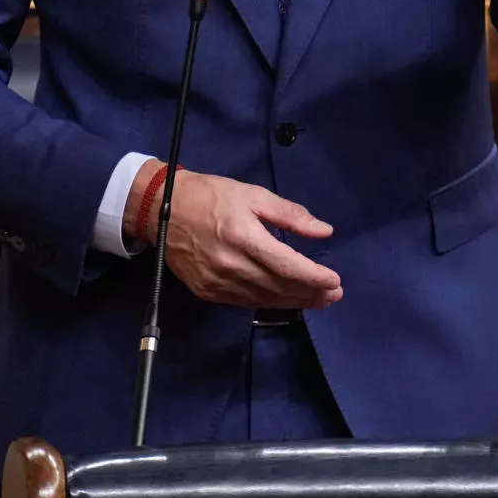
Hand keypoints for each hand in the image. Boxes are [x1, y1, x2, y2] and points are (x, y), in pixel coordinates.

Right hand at [134, 166, 341, 309]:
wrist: (162, 210)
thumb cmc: (211, 196)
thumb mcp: (253, 194)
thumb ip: (290, 214)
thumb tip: (323, 231)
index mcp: (244, 237)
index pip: (288, 266)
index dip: (315, 277)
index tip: (335, 280)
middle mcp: (231, 265)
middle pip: (280, 288)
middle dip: (311, 293)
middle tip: (335, 294)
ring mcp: (217, 283)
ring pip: (265, 299)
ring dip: (294, 302)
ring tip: (318, 299)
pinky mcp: (207, 292)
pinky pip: (246, 302)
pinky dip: (270, 302)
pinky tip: (286, 299)